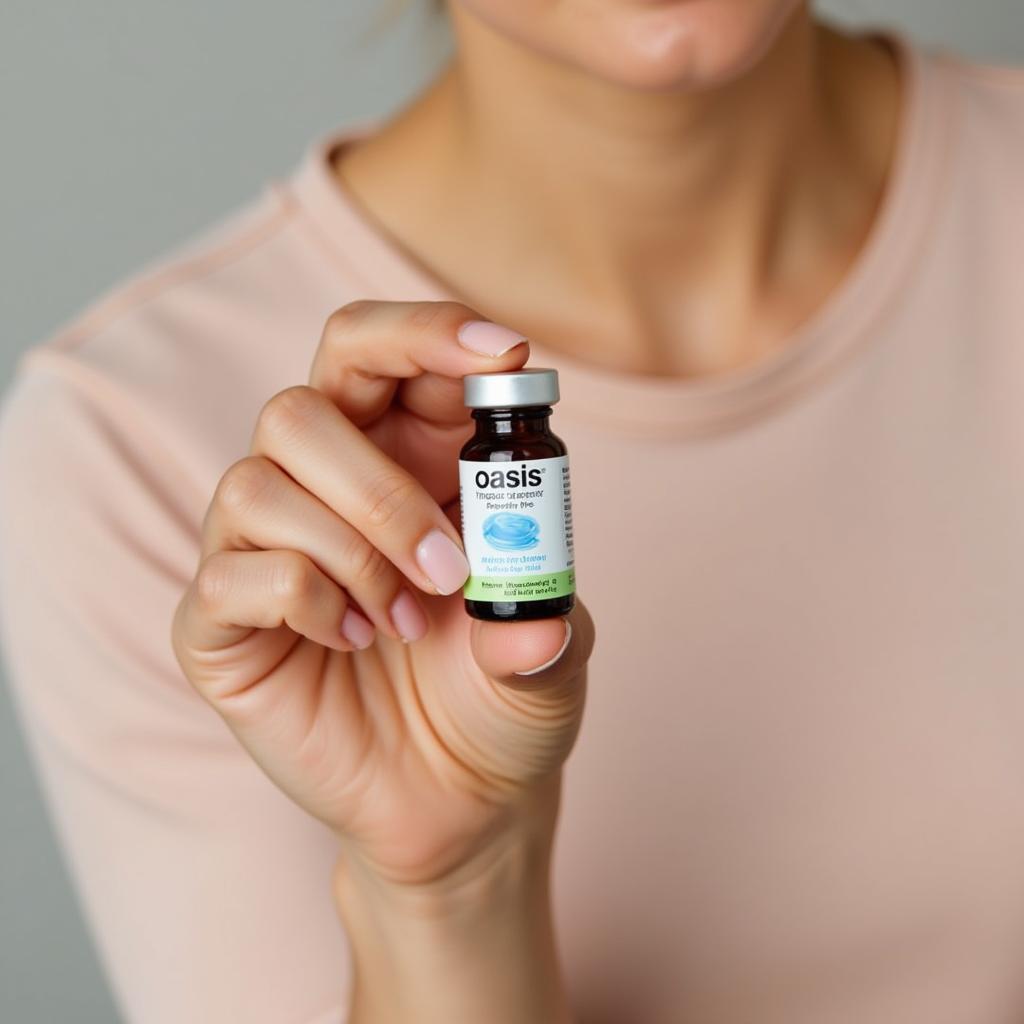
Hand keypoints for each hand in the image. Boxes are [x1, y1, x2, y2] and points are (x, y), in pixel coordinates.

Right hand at [171, 300, 593, 892]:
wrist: (457, 798)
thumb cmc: (500, 697)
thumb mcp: (548, 651)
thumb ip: (543, 617)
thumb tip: (529, 621)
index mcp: (403, 459)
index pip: (378, 352)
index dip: (431, 333)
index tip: (508, 352)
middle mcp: (321, 488)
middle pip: (298, 410)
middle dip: (381, 490)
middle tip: (450, 571)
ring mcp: (260, 549)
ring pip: (256, 483)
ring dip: (350, 555)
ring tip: (408, 624)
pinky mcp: (221, 620)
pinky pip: (229, 573)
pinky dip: (305, 602)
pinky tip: (355, 640)